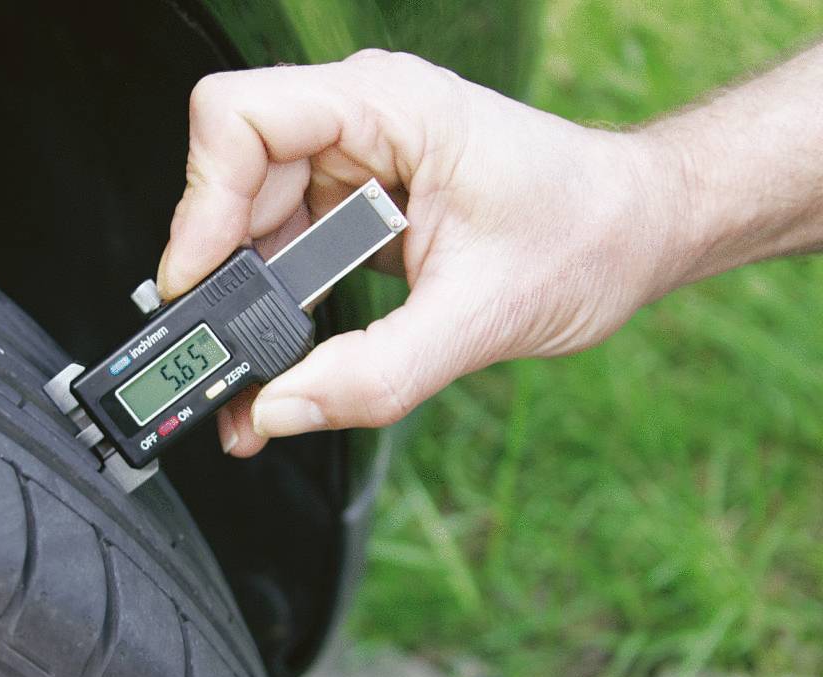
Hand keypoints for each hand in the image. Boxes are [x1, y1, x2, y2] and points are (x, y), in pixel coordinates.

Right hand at [157, 50, 676, 456]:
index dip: (202, 202)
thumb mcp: (483, 315)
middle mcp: (359, 123)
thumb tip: (280, 410)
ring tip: (245, 383)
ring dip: (240, 305)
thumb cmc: (586, 233)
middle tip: (219, 355)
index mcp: (389, 108)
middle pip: (231, 178)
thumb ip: (377, 372)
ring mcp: (352, 162)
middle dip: (217, 273)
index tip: (200, 284)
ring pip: (247, 223)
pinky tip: (275, 365)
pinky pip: (282, 249)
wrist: (634, 231)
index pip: (241, 119)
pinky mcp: (353, 205)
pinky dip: (270, 311)